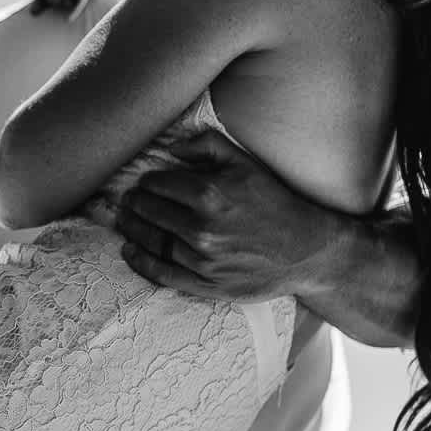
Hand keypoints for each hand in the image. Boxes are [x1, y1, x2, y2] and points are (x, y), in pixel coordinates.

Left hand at [113, 130, 337, 302]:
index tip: (144, 184)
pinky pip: (162, 273)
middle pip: (149, 213)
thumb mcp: (246, 163)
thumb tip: (170, 148)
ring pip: (151, 242)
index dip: (147, 183)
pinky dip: (140, 262)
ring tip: (125, 221)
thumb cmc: (275, 202)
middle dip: (134, 205)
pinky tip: (129, 251)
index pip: (158, 185)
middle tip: (128, 202)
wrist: (306, 250)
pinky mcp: (205, 284)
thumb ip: (207, 146)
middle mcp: (201, 228)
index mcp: (209, 193)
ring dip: (132, 230)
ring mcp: (202, 259)